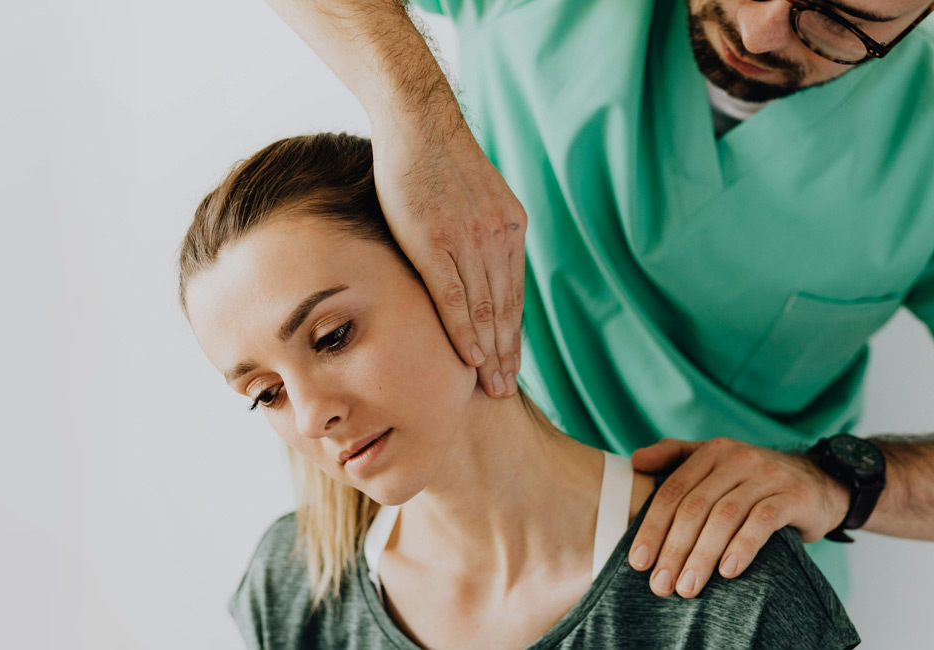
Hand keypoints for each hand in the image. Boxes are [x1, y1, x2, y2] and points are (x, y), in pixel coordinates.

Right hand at [370, 119, 526, 397]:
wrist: (418, 123)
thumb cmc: (438, 159)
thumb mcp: (478, 194)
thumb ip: (484, 229)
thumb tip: (479, 260)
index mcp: (510, 227)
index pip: (515, 293)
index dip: (515, 332)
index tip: (514, 363)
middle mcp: (497, 238)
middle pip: (506, 309)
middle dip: (509, 353)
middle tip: (509, 390)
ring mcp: (468, 242)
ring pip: (486, 310)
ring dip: (491, 353)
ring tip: (493, 386)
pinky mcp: (435, 244)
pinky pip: (455, 299)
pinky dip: (465, 333)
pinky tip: (471, 359)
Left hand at [628, 437, 849, 597]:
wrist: (820, 483)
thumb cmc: (756, 481)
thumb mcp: (718, 463)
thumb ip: (676, 457)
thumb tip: (635, 460)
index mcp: (714, 451)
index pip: (674, 491)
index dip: (652, 527)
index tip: (639, 562)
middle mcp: (739, 458)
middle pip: (695, 507)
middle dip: (674, 549)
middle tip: (661, 584)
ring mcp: (768, 475)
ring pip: (725, 516)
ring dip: (702, 555)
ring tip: (689, 586)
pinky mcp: (793, 496)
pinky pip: (762, 521)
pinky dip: (742, 547)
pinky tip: (728, 571)